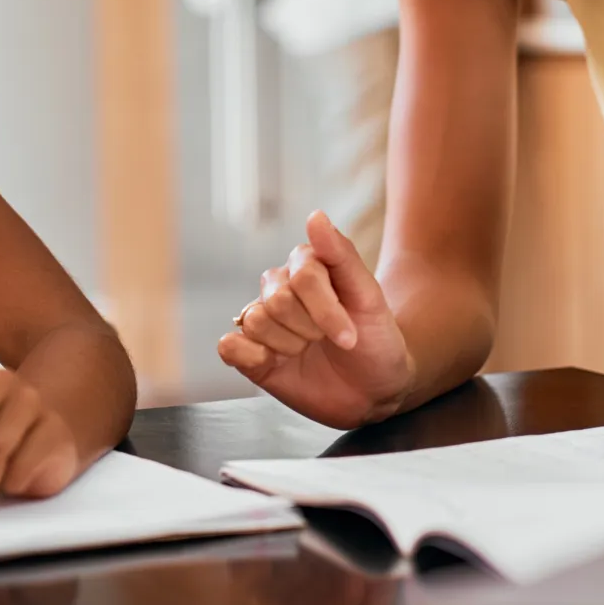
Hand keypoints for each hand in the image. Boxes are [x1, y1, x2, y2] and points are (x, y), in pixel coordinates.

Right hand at [216, 212, 413, 428]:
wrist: (372, 389)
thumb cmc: (374, 338)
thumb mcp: (369, 298)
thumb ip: (342, 255)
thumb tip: (315, 215)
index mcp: (307, 265)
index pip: (303, 277)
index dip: (326, 311)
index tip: (350, 338)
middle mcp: (279, 287)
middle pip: (277, 300)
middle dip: (310, 329)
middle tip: (328, 341)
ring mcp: (263, 320)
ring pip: (255, 321)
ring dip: (289, 346)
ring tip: (308, 351)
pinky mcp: (250, 353)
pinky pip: (229, 346)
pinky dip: (252, 358)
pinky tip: (277, 363)